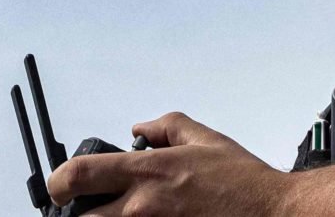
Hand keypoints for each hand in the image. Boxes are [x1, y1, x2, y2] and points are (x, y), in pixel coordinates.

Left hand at [45, 112, 286, 216]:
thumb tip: (139, 128)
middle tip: (89, 210)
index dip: (58, 182)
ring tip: (124, 215)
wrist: (276, 215)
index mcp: (147, 173)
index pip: (78, 175)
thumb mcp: (204, 139)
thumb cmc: (244, 183)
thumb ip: (165, 127)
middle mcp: (143, 207)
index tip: (60, 187)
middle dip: (79, 215)